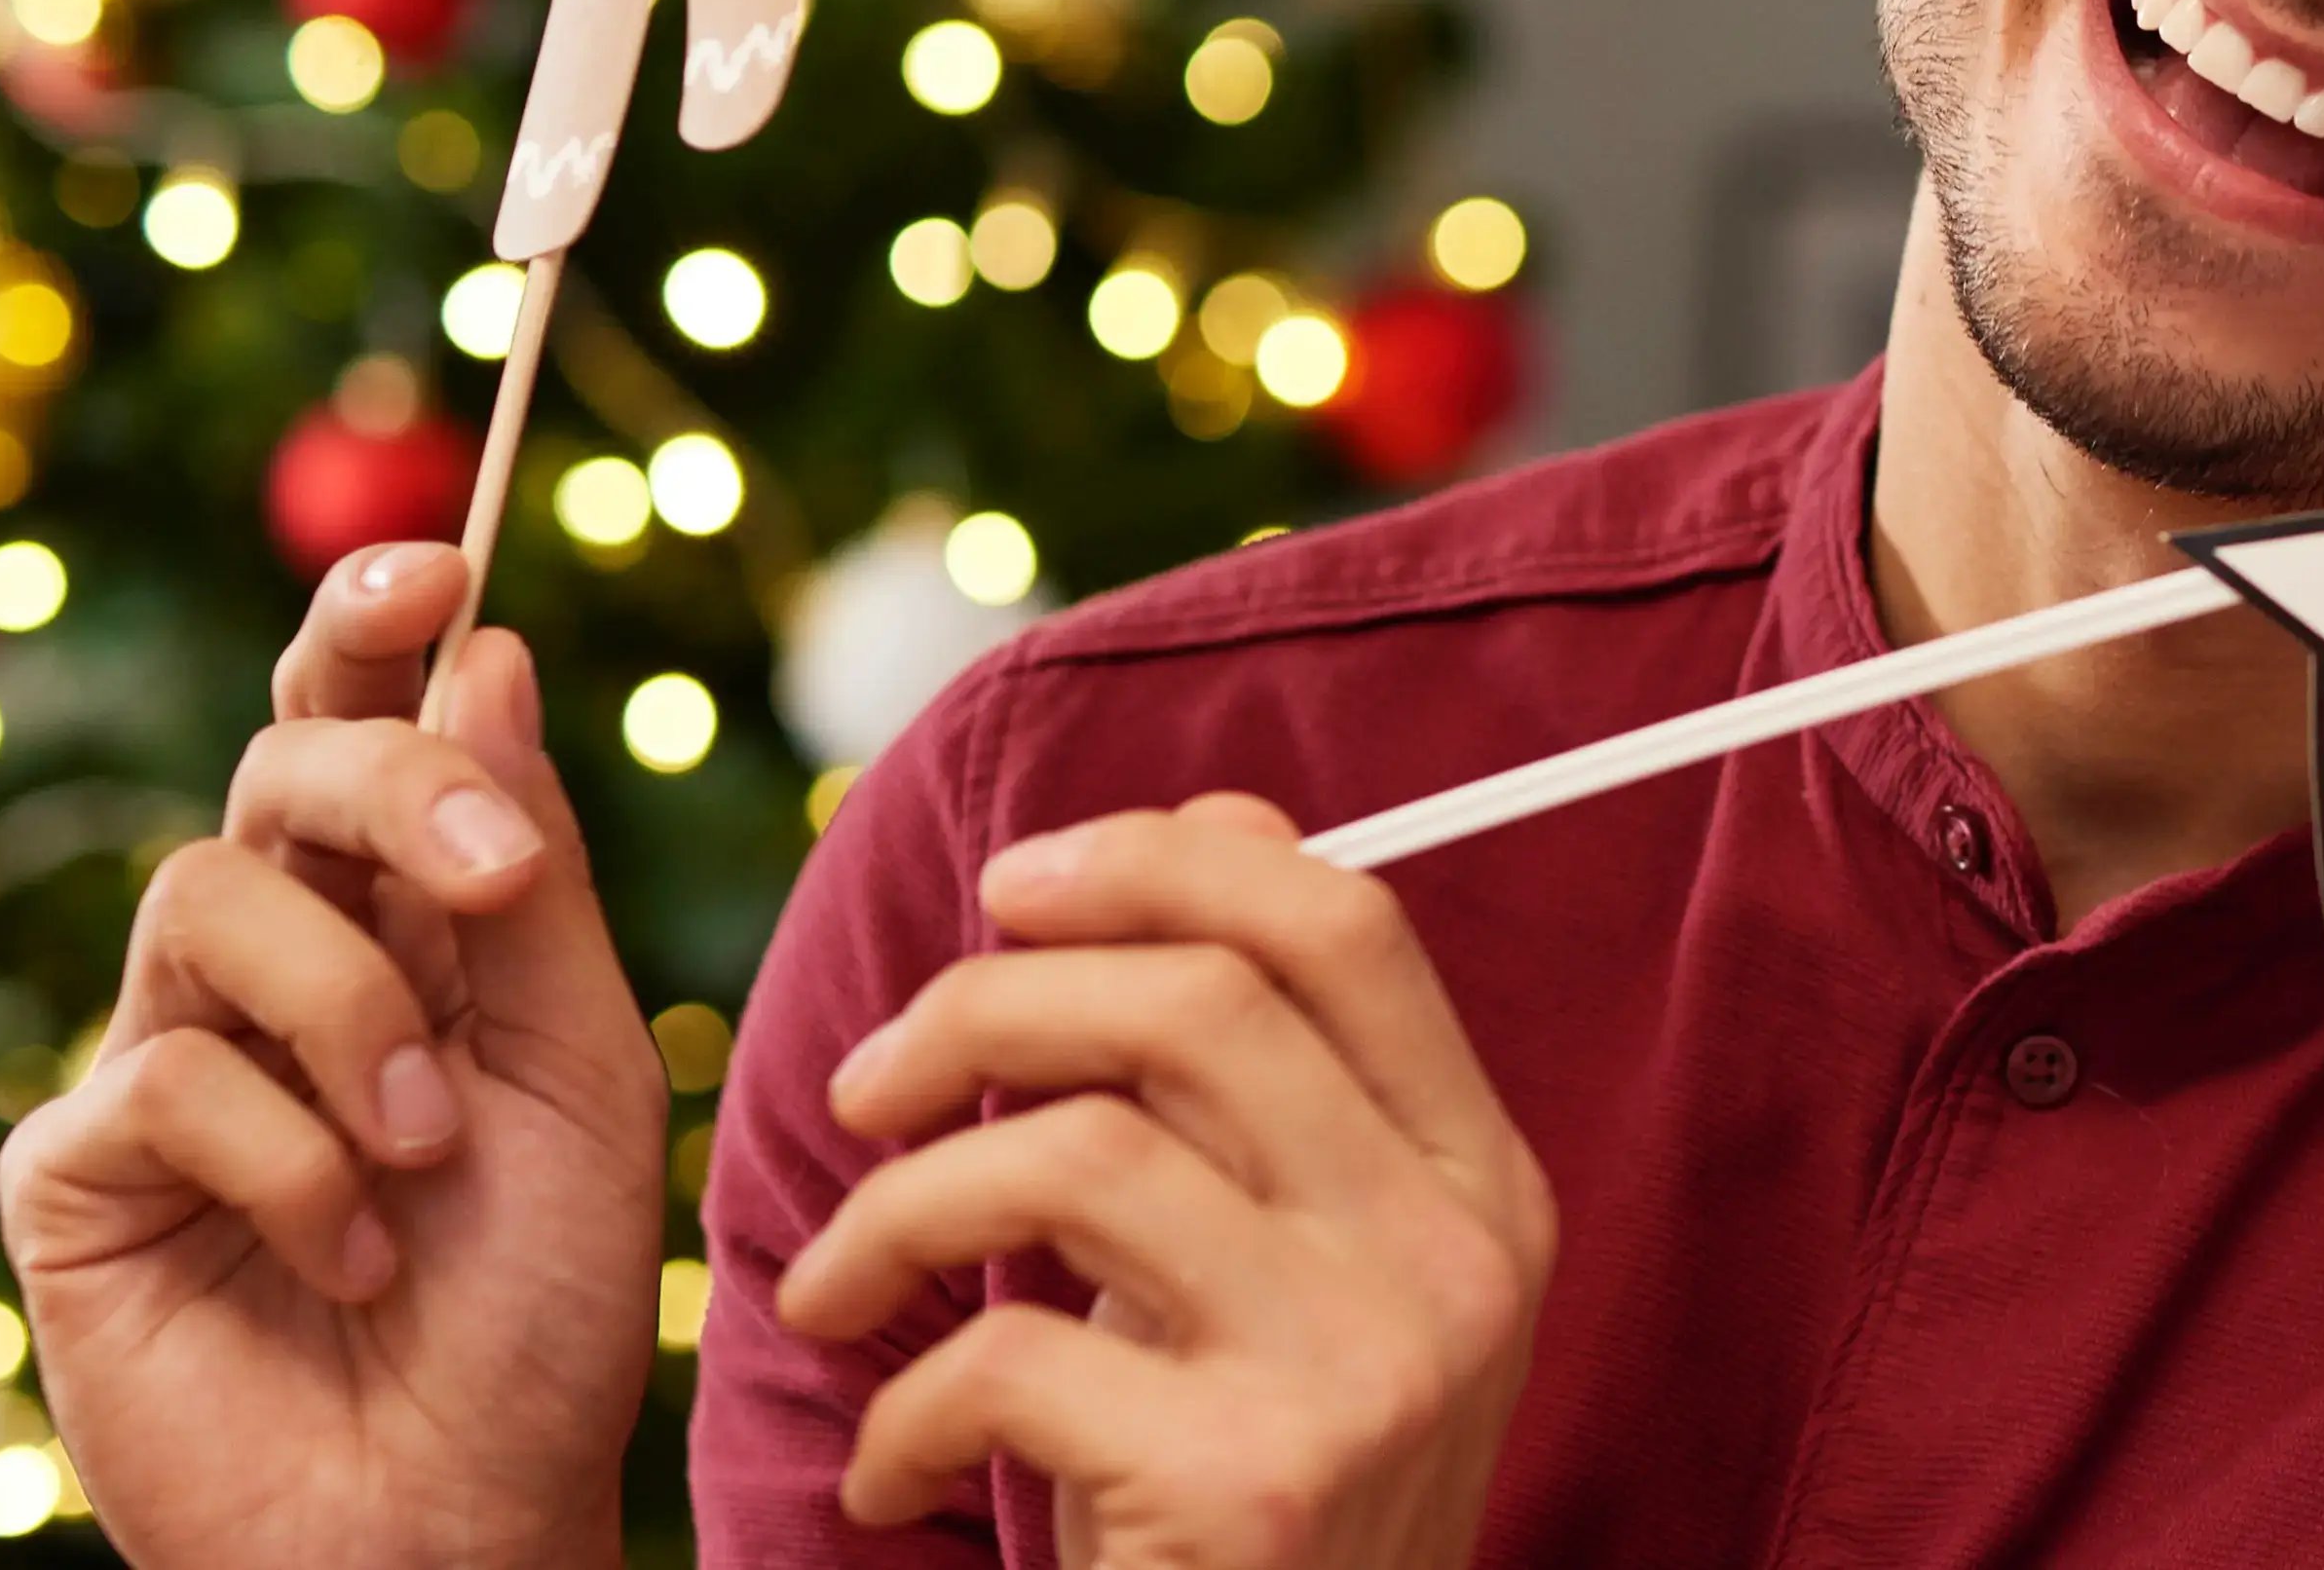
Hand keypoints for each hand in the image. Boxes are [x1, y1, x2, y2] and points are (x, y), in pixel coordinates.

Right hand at [4, 545, 670, 1569]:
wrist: (458, 1512)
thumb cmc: (537, 1311)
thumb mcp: (581, 1069)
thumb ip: (530, 873)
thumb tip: (487, 650)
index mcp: (397, 927)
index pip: (354, 730)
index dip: (368, 626)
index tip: (437, 565)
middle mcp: (268, 972)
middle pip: (282, 772)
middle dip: (393, 796)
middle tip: (492, 895)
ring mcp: (158, 1063)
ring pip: (211, 902)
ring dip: (356, 1022)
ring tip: (428, 1157)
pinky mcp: (72, 1176)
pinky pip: (166, 1079)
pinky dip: (292, 1165)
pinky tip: (350, 1258)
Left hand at [782, 797, 1558, 1569]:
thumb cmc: (1254, 1503)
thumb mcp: (1305, 1283)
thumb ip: (1266, 1088)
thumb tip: (1199, 821)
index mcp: (1485, 1183)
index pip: (1347, 921)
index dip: (1163, 859)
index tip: (1012, 885)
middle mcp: (1457, 1261)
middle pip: (1200, 1000)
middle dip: (983, 1003)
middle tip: (866, 1086)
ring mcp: (1369, 1374)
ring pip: (1078, 1149)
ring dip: (900, 1202)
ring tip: (838, 1285)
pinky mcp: (1251, 1490)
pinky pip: (1006, 1356)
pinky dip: (897, 1399)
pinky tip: (889, 1458)